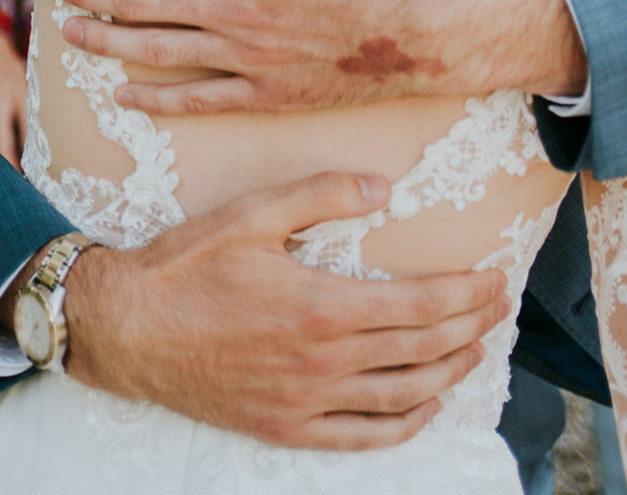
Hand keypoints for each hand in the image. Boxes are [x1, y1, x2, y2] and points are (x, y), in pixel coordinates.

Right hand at [27, 173, 506, 448]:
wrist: (126, 330)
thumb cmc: (186, 267)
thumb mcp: (252, 214)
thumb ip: (321, 194)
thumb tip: (383, 188)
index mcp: (322, 307)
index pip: (420, 305)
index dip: (466, 294)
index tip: (495, 278)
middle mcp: (323, 363)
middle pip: (421, 349)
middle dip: (470, 326)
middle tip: (500, 305)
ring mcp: (306, 403)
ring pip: (402, 397)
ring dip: (449, 374)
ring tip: (475, 348)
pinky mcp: (286, 429)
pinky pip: (362, 437)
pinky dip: (404, 426)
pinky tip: (424, 406)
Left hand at [57, 0, 585, 116]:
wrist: (435, 21)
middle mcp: (235, 11)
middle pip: (140, 2)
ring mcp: (249, 59)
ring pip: (157, 54)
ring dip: (107, 43)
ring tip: (71, 32)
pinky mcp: (269, 95)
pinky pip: (198, 102)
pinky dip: (154, 100)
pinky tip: (124, 95)